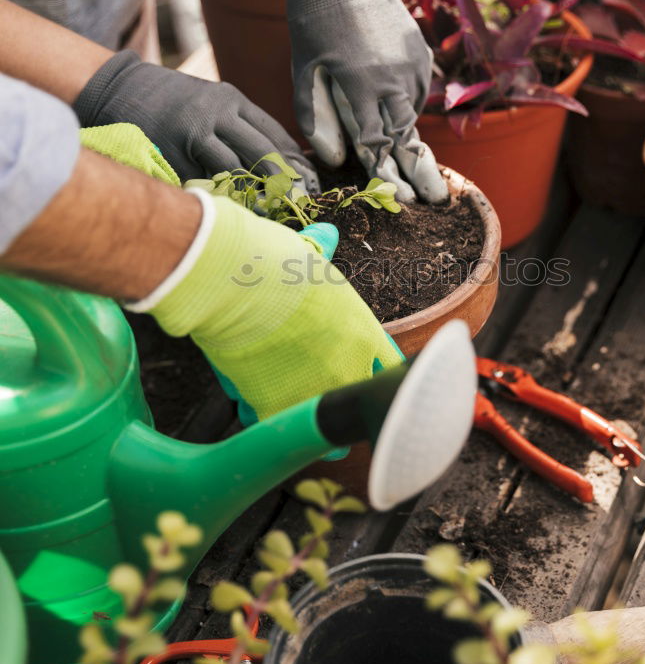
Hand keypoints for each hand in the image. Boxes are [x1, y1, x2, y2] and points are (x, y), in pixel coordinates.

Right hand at [73, 50, 317, 188]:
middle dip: (284, 182)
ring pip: (236, 169)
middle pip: (263, 152)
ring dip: (255, 196)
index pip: (275, 133)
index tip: (310, 185)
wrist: (121, 87)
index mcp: (232, 99)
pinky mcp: (174, 151)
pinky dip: (221, 197)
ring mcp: (195, 132)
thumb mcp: (210, 101)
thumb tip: (280, 160)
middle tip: (298, 205)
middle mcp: (218, 113)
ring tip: (271, 215)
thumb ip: (239, 126)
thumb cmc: (172, 101)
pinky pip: (204, 181)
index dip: (295, 162)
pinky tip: (234, 212)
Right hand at [132, 191, 402, 418]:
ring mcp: (313, 392)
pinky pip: (274, 425)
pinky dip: (262, 417)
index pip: (389, 368)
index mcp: (363, 333)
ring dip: (312, 425)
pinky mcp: (274, 408)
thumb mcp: (309, 254)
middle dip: (347, 406)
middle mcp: (347, 369)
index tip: (368, 377)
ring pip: (321, 428)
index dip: (377, 374)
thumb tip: (326, 235)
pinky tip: (255, 406)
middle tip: (334, 408)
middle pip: (359, 405)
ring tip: (305, 427)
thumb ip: (323, 251)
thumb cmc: (274, 261)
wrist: (236, 283)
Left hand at [273, 0, 448, 204]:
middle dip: (421, 170)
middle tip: (436, 199)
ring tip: (426, 174)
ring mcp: (412, 62)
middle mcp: (394, 75)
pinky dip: (409, 107)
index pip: (376, 141)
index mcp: (362, 83)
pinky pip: (417, 90)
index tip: (401, 200)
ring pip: (413, 113)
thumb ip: (315, 116)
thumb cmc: (313, 20)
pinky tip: (401, 118)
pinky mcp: (420, 51)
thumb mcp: (305, 69)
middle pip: (406, 134)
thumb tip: (337, 156)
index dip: (388, 174)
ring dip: (413, 140)